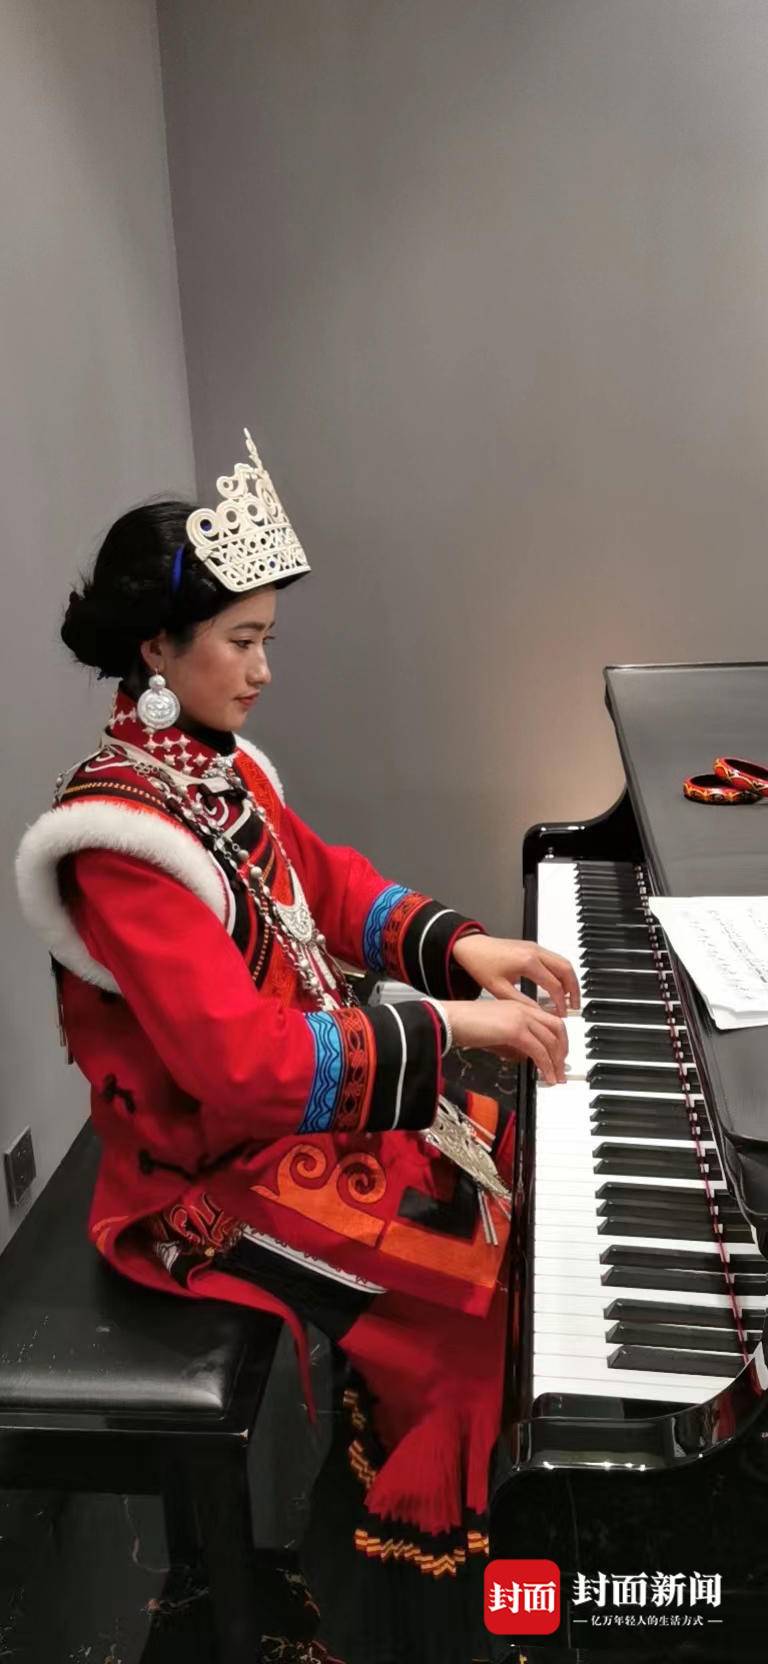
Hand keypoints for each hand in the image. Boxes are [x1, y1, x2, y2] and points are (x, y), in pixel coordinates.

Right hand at [441, 996, 567, 1083]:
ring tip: (556, 1077)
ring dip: (556, 1062)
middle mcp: (523, 1009)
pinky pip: (539, 1051)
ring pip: (551, 1041)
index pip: (548, 1020)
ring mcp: (521, 1018)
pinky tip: (547, 1077)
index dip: (558, 1039)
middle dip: (563, 1050)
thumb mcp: (495, 1036)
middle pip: (557, 1028)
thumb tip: (525, 1059)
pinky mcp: (515, 1030)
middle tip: (562, 1068)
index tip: (559, 1056)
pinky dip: (547, 1065)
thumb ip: (512, 1045)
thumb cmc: (464, 1025)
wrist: (449, 1020)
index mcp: (519, 1007)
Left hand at [452, 933, 579, 1015]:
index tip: (562, 1014)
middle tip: (574, 1006)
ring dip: (570, 979)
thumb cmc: (481, 965)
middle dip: (574, 990)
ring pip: (563, 962)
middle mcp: (535, 952)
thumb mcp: (499, 989)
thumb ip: (522, 1002)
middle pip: (566, 970)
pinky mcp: (533, 946)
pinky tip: (558, 985)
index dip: (560, 1002)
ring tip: (569, 997)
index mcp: (527, 962)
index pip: (554, 985)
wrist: (470, 946)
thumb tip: (539, 1015)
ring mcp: (535, 947)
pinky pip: (555, 959)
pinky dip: (561, 972)